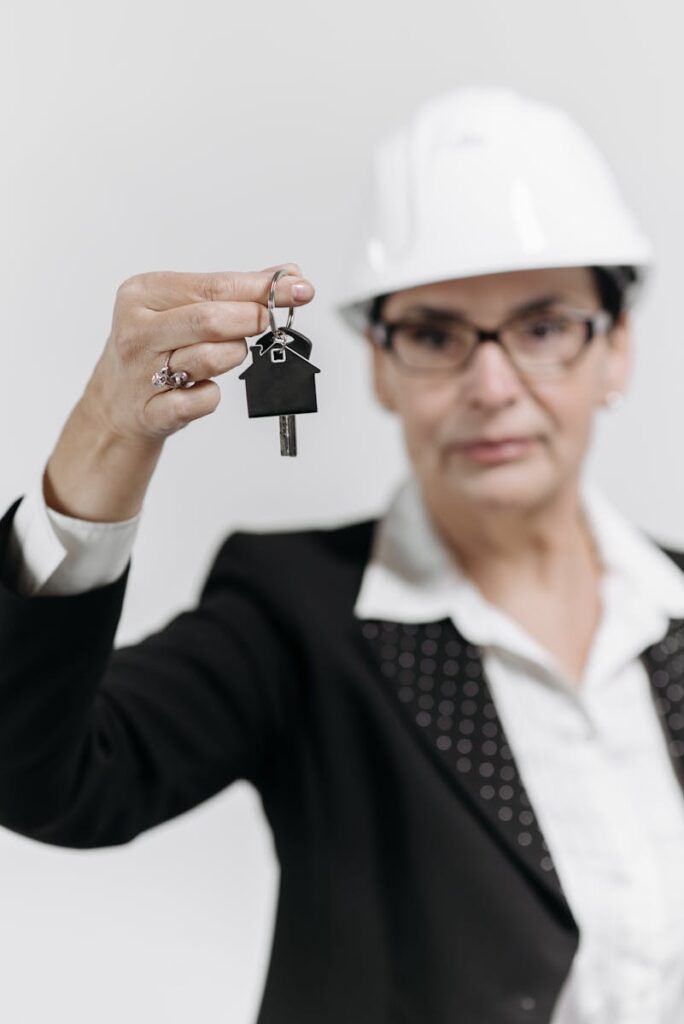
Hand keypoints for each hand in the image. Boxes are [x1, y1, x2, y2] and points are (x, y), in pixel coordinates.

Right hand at [81, 263, 314, 445]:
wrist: (116, 403)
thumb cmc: (157, 347)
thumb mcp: (182, 307)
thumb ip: (235, 290)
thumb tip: (290, 275)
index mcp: (142, 294)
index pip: (213, 286)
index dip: (262, 289)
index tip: (300, 289)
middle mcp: (137, 331)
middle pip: (212, 320)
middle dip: (251, 320)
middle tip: (267, 323)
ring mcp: (141, 373)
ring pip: (212, 358)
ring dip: (234, 356)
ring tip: (225, 354)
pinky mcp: (152, 411)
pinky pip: (205, 400)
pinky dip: (213, 394)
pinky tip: (201, 387)